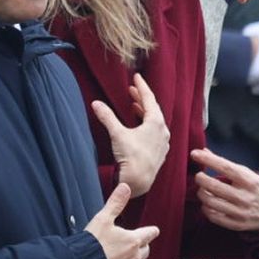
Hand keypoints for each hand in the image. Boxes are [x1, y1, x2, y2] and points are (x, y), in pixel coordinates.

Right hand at [85, 183, 160, 258]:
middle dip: (142, 245)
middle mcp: (135, 257)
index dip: (151, 231)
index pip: (150, 233)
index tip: (154, 230)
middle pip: (146, 250)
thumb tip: (125, 187)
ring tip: (123, 256)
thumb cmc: (93, 243)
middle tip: (136, 242)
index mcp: (133, 240)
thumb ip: (116, 203)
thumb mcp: (103, 218)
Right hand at [91, 73, 168, 197]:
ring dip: (144, 112)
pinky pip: (155, 133)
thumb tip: (96, 103)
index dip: (142, 86)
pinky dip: (147, 126)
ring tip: (135, 106)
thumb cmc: (131, 157)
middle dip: (142, 99)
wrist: (138, 181)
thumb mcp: (117, 134)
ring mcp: (163, 143)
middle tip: (132, 90)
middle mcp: (163, 131)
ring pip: (155, 122)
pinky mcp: (160, 152)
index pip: (149, 98)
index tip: (137, 77)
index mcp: (156, 122)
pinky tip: (140, 128)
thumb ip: (107, 117)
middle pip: (153, 110)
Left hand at [191, 147, 258, 232]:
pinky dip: (206, 209)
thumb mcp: (247, 173)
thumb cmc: (258, 189)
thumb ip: (226, 165)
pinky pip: (214, 217)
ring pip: (211, 202)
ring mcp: (240, 212)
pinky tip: (208, 204)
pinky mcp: (237, 224)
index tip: (194, 154)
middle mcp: (245, 196)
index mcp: (249, 180)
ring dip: (202, 194)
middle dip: (201, 179)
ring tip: (204, 190)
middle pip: (214, 186)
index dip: (208, 160)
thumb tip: (204, 152)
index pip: (225, 167)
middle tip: (199, 176)